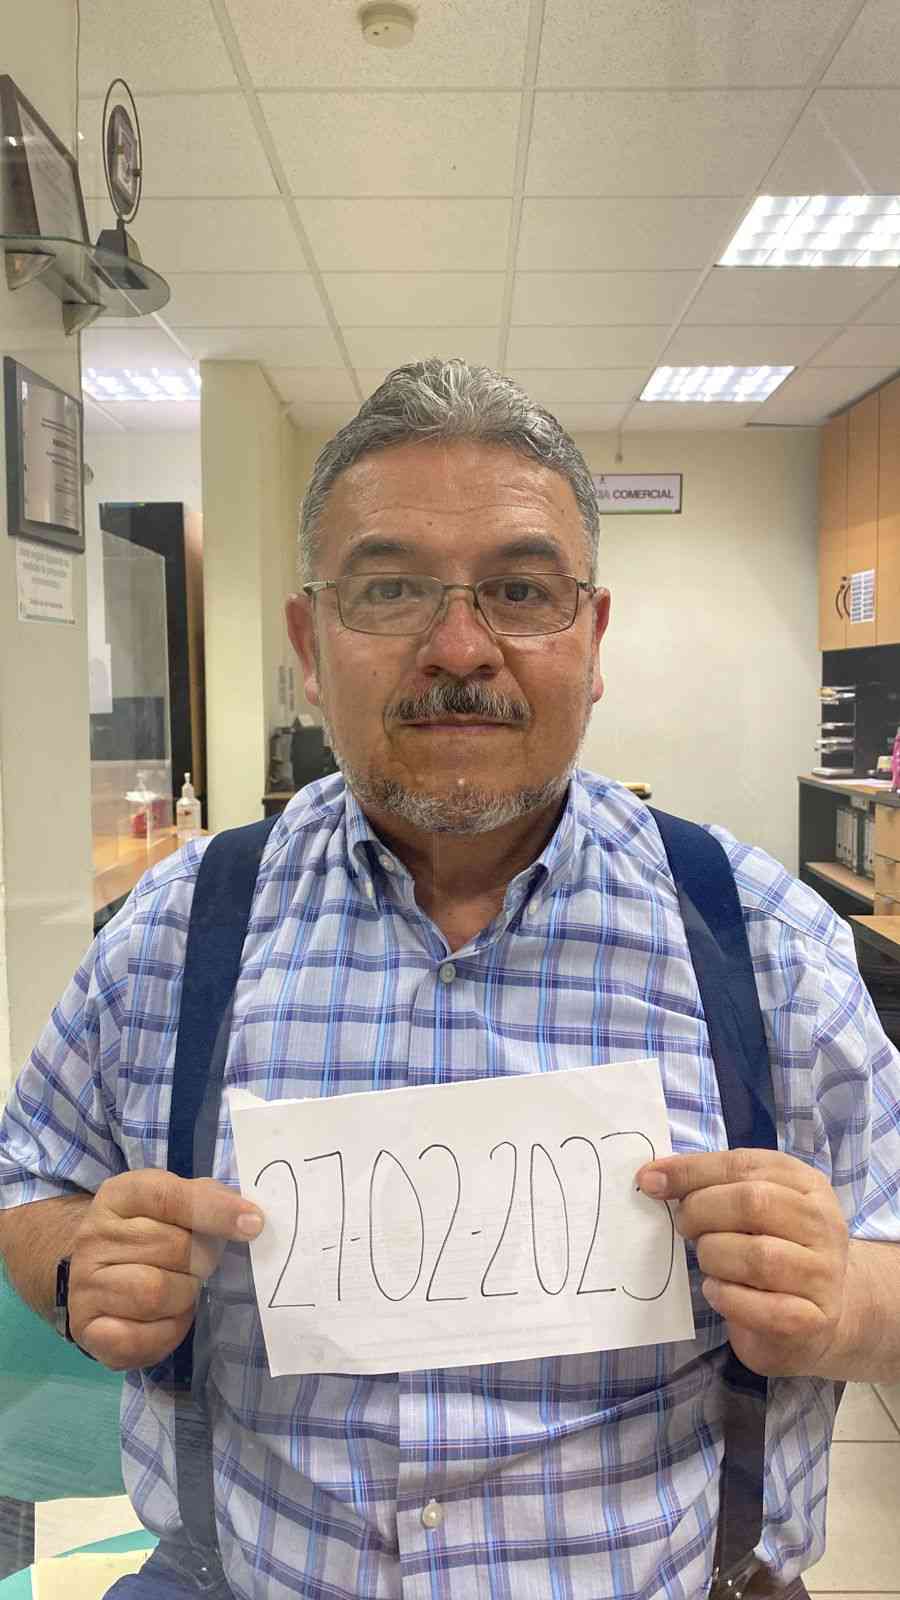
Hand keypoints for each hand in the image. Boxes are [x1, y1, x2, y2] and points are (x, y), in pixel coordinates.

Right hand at [67, 1171, 264, 1369]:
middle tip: (202, 1265)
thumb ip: (210, 1199)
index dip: (216, 1210)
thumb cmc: (149, 1232)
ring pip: (155, 1293)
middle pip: (172, 1248)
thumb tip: (249, 1217)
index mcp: (120, 1196)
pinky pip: (139, 1338)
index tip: (253, 1224)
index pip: (169, 1197)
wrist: (96, 1273)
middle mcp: (94, 1237)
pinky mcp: (87, 1329)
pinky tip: (166, 1318)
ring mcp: (85, 1285)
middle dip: (202, 1261)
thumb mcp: (175, 1202)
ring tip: (181, 1289)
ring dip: (184, 1296)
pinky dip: (165, 1332)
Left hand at [636, 1149, 848, 1376]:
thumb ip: (709, 1185)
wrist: (820, 1316)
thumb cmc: (773, 1249)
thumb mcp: (751, 1206)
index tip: (650, 1181)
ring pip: (758, 1256)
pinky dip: (726, 1296)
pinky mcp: (812, 1320)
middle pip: (753, 1203)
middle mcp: (823, 1225)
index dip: (692, 1171)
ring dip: (714, 1257)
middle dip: (702, 1212)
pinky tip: (717, 1291)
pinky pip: (761, 1307)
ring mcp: (823, 1274)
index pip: (744, 1164)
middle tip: (685, 1227)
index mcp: (806, 1185)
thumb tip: (652, 1177)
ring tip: (708, 1261)